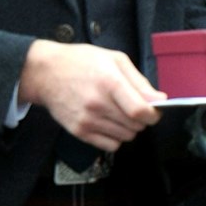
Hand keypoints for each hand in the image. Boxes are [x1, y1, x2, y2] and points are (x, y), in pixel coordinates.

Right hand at [18, 40, 164, 151]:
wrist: (46, 73)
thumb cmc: (81, 62)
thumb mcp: (115, 60)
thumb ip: (139, 82)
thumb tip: (160, 100)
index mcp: (110, 82)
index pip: (140, 111)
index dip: (154, 114)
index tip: (155, 111)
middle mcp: (98, 105)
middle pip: (135, 126)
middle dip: (142, 119)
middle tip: (135, 107)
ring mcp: (87, 121)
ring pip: (125, 137)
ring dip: (129, 128)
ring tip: (119, 112)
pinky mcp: (79, 132)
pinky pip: (110, 146)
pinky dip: (116, 137)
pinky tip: (110, 123)